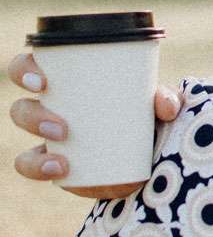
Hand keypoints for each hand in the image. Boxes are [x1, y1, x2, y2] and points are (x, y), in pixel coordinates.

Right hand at [8, 52, 183, 198]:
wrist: (152, 156)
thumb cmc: (149, 116)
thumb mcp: (159, 105)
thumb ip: (167, 99)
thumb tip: (164, 106)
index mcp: (69, 83)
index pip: (31, 68)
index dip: (24, 70)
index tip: (42, 81)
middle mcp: (53, 109)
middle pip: (21, 107)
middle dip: (32, 116)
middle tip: (61, 126)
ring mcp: (50, 140)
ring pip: (25, 141)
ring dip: (40, 149)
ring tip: (65, 150)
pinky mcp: (55, 165)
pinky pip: (34, 166)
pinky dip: (40, 167)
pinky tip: (60, 169)